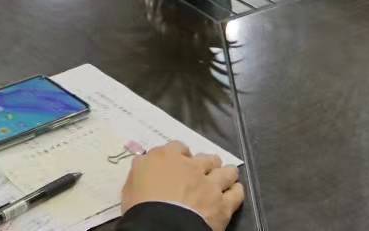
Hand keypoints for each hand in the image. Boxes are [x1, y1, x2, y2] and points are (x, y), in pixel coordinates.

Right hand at [121, 142, 243, 230]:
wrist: (162, 225)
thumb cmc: (142, 203)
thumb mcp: (132, 181)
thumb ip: (142, 167)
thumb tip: (145, 160)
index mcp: (168, 157)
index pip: (178, 146)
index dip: (179, 153)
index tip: (178, 161)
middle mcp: (192, 167)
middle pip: (206, 158)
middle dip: (206, 162)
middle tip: (203, 170)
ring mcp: (210, 185)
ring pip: (226, 172)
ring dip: (226, 172)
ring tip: (226, 175)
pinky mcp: (223, 204)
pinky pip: (236, 194)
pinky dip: (236, 191)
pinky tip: (235, 191)